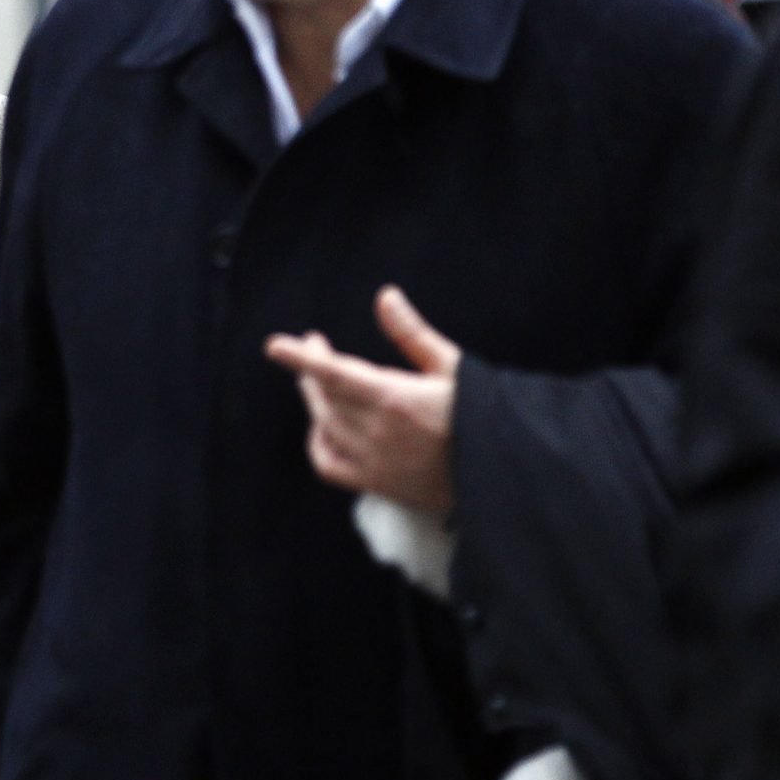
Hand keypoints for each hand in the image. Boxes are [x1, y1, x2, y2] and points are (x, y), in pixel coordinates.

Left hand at [265, 285, 462, 513]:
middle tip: (317, 346)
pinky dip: (318, 444)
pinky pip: (329, 465)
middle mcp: (377, 431)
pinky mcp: (376, 483)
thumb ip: (412, 333)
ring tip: (320, 380)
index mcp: (395, 398)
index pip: (334, 374)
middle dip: (313, 369)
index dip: (302, 359)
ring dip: (316, 401)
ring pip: (325, 426)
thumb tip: (385, 296)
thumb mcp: (452, 367)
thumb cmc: (483, 415)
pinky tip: (322, 428)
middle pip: (325, 398)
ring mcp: (373, 461)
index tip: (275, 346)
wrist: (504, 473)